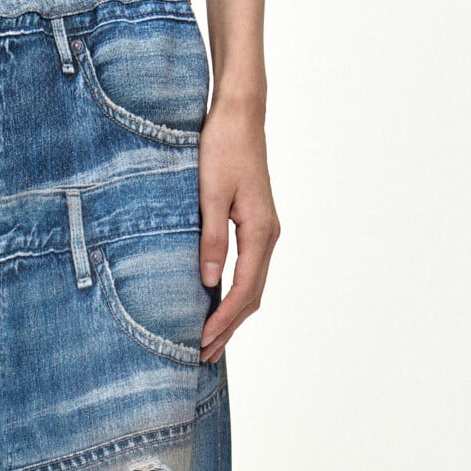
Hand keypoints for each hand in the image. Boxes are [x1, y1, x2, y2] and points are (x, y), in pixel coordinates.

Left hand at [198, 95, 279, 364]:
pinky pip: (249, 270)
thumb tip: (208, 282)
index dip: (223, 320)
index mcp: (260, 231)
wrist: (239, 115)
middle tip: (202, 356)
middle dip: (228, 327)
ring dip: (233, 315)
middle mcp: (268, 235)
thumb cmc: (222, 147)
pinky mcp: (255, 224)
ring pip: (253, 285)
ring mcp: (264, 230)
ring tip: (211, 341)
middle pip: (252, 295)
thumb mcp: (210, 194)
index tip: (202, 342)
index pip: (244, 289)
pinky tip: (219, 304)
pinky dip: (235, 294)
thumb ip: (210, 239)